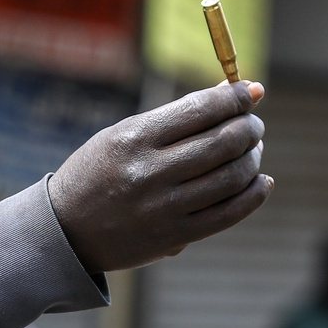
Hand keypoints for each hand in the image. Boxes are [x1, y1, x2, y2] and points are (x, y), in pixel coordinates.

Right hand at [49, 82, 272, 273]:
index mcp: (135, 138)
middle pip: (222, 143)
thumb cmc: (100, 172)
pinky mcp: (175, 236)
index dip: (235, 97)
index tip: (252, 91)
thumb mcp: (125, 134)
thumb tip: (233, 94)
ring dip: (253, 158)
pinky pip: (229, 214)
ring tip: (253, 149)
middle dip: (249, 127)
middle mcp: (150, 173)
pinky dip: (253, 195)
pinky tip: (260, 181)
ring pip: (231, 177)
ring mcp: (164, 208)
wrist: (67, 230)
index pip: (200, 109)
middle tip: (253, 124)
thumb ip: (177, 117)